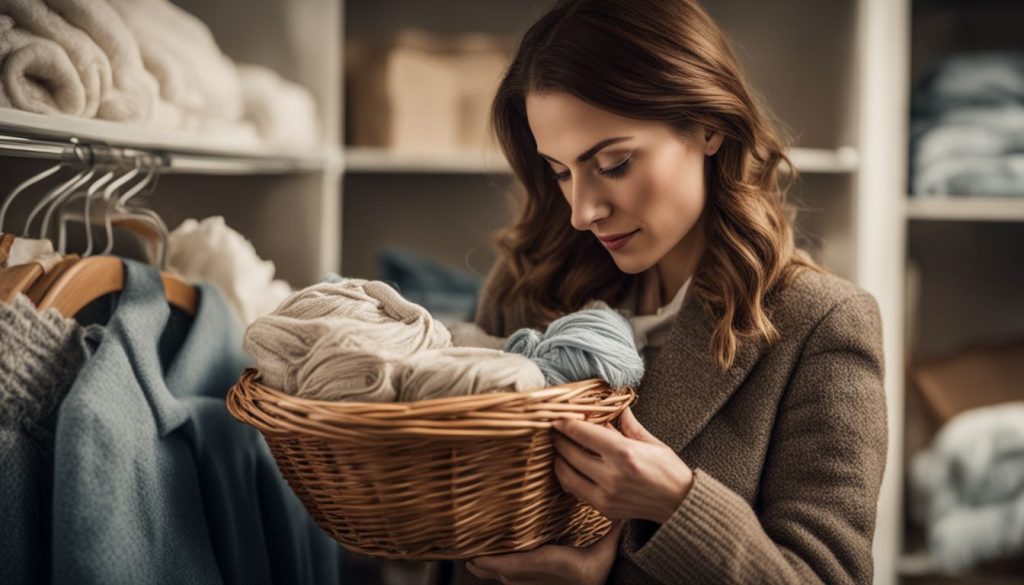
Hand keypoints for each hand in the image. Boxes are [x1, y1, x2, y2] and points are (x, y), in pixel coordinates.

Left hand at [467, 521, 623, 583]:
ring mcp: (536, 584)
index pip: (512, 565)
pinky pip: (511, 581)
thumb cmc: (603, 572)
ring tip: (473, 557)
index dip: (491, 562)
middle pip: (500, 573)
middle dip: (482, 564)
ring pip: (503, 578)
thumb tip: (620, 509)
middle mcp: (537, 577)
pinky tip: (493, 567)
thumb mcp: (606, 550)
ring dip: (487, 569)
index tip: (474, 555)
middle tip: (465, 551)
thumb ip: (612, 528)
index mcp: (548, 563)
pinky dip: (499, 573)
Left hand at [552, 407, 692, 523]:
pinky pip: (575, 490)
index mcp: (624, 453)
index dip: (566, 423)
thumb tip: (616, 407)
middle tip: (558, 432)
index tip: (557, 418)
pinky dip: (568, 477)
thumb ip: (628, 425)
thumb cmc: (669, 471)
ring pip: (566, 474)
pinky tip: (572, 467)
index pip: (582, 433)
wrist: (680, 505)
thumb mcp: (652, 442)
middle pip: (569, 452)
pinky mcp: (604, 508)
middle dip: (559, 439)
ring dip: (560, 459)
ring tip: (562, 449)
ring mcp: (606, 495)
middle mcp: (612, 475)